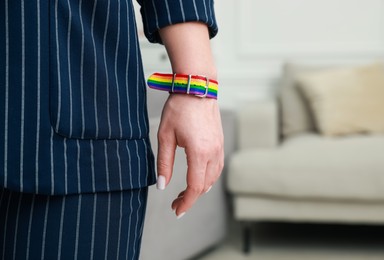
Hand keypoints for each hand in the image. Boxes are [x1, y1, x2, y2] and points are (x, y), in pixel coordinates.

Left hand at [157, 94, 223, 217]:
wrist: (197, 87)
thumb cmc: (179, 109)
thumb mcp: (165, 136)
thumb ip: (164, 163)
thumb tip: (162, 185)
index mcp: (199, 152)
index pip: (195, 187)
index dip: (186, 202)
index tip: (176, 210)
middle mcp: (213, 153)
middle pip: (205, 186)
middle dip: (190, 197)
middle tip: (175, 201)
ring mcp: (219, 147)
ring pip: (213, 178)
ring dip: (200, 188)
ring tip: (186, 192)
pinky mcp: (220, 142)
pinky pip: (217, 167)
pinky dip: (208, 177)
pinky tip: (199, 176)